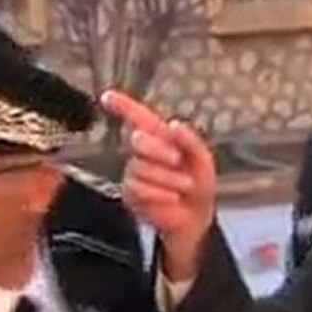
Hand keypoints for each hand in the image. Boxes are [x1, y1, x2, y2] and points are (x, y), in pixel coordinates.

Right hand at [101, 90, 215, 279]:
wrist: (195, 216)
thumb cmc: (199, 184)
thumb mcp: (203, 160)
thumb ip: (192, 141)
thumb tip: (175, 125)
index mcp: (162, 138)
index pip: (139, 116)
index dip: (123, 105)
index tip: (108, 96)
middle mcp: (144, 151)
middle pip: (139, 140)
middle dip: (160, 150)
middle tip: (177, 160)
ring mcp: (134, 171)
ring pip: (140, 168)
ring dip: (167, 178)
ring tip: (182, 185)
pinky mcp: (130, 191)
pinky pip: (139, 188)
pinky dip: (160, 193)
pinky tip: (171, 197)